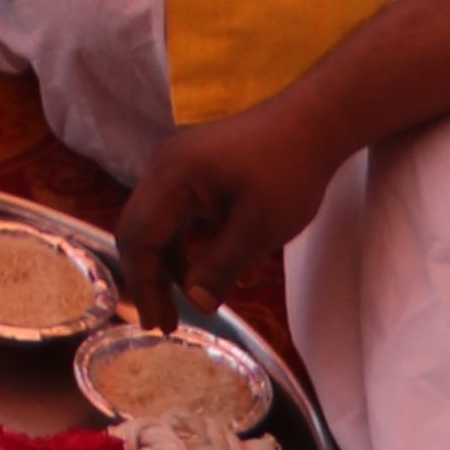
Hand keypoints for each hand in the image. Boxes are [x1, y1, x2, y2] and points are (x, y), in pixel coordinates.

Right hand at [113, 91, 339, 319]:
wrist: (312, 124)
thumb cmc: (287, 173)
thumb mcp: (257, 230)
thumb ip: (221, 267)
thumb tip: (196, 304)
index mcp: (172, 175)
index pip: (139, 234)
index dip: (144, 283)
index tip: (158, 325)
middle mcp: (163, 164)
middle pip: (137, 227)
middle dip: (147, 276)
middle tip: (165, 322)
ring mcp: (176, 162)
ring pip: (152, 220)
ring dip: (161, 262)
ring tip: (181, 302)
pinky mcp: (191, 166)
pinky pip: (170, 210)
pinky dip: (175, 243)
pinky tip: (193, 269)